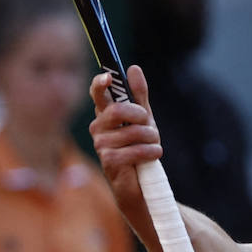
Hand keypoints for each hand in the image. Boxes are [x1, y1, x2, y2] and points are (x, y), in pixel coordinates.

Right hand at [88, 65, 163, 207]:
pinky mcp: (109, 162)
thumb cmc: (140, 147)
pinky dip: (150, 152)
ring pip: (132, 132)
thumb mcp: (144, 119)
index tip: (109, 77)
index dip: (100, 84)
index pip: (97, 94)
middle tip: (150, 124)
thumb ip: (139, 96)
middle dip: (141, 116)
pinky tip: (153, 155)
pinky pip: (135, 150)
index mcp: (105, 114)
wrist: (141, 182)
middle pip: (117, 111)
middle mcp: (98, 127)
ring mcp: (101, 145)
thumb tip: (133, 69)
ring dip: (151, 138)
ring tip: (153, 145)